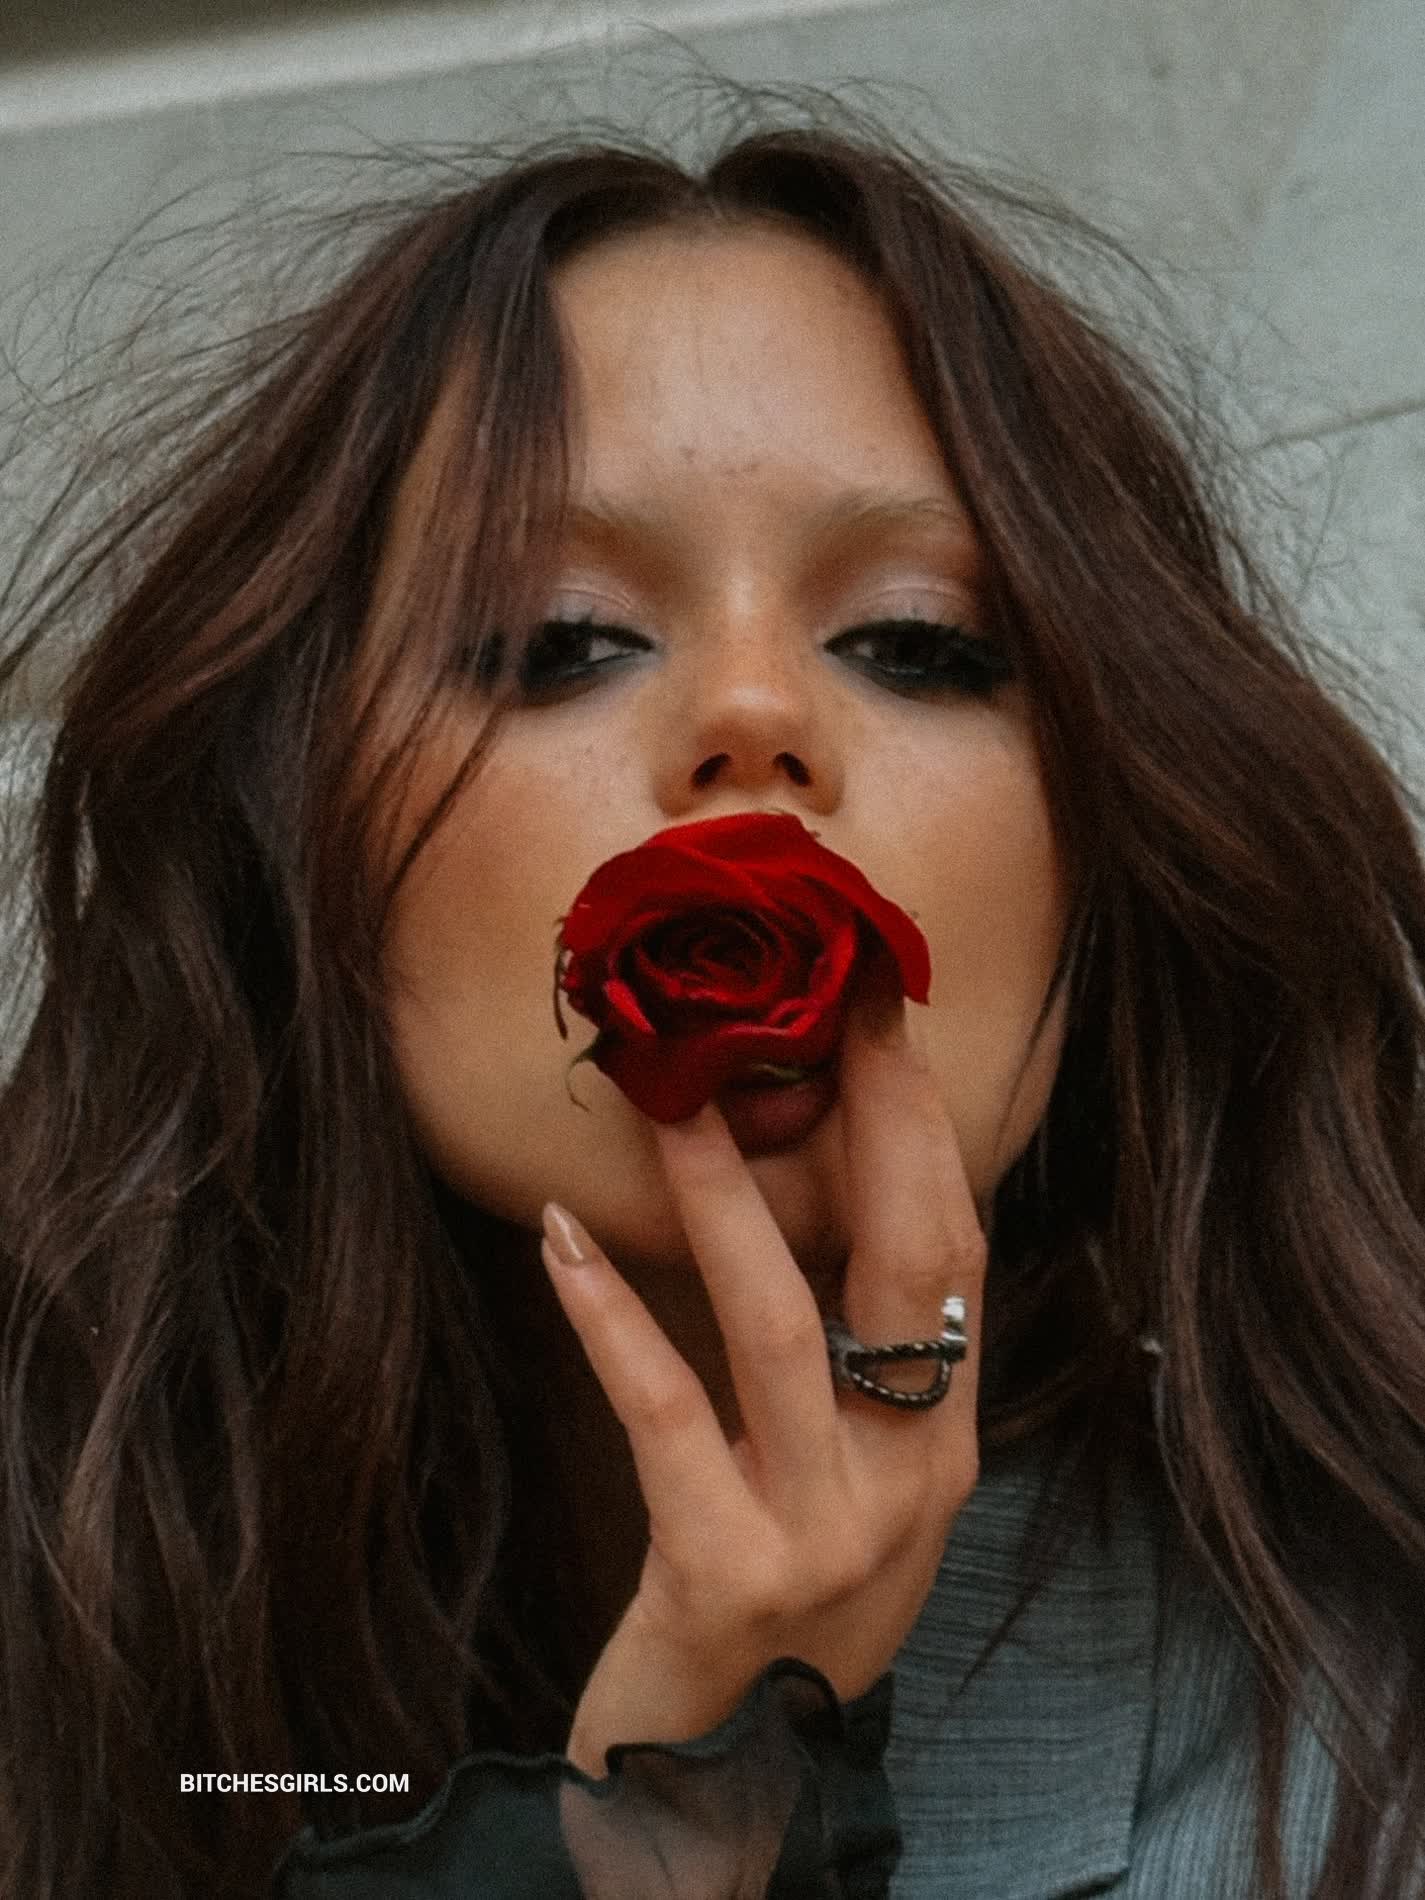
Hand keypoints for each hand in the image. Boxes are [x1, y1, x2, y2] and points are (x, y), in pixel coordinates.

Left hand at [540, 984, 986, 1776]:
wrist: (721, 1787)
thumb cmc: (772, 1607)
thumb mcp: (841, 1485)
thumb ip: (845, 1371)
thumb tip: (804, 1206)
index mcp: (946, 1446)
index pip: (957, 1255)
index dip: (928, 1129)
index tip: (887, 1018)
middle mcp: (913, 1482)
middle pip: (904, 1262)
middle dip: (872, 1120)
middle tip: (817, 1002)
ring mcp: (830, 1530)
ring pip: (781, 1321)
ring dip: (723, 1196)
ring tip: (671, 1097)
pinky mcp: (728, 1571)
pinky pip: (667, 1410)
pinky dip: (612, 1314)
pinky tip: (563, 1236)